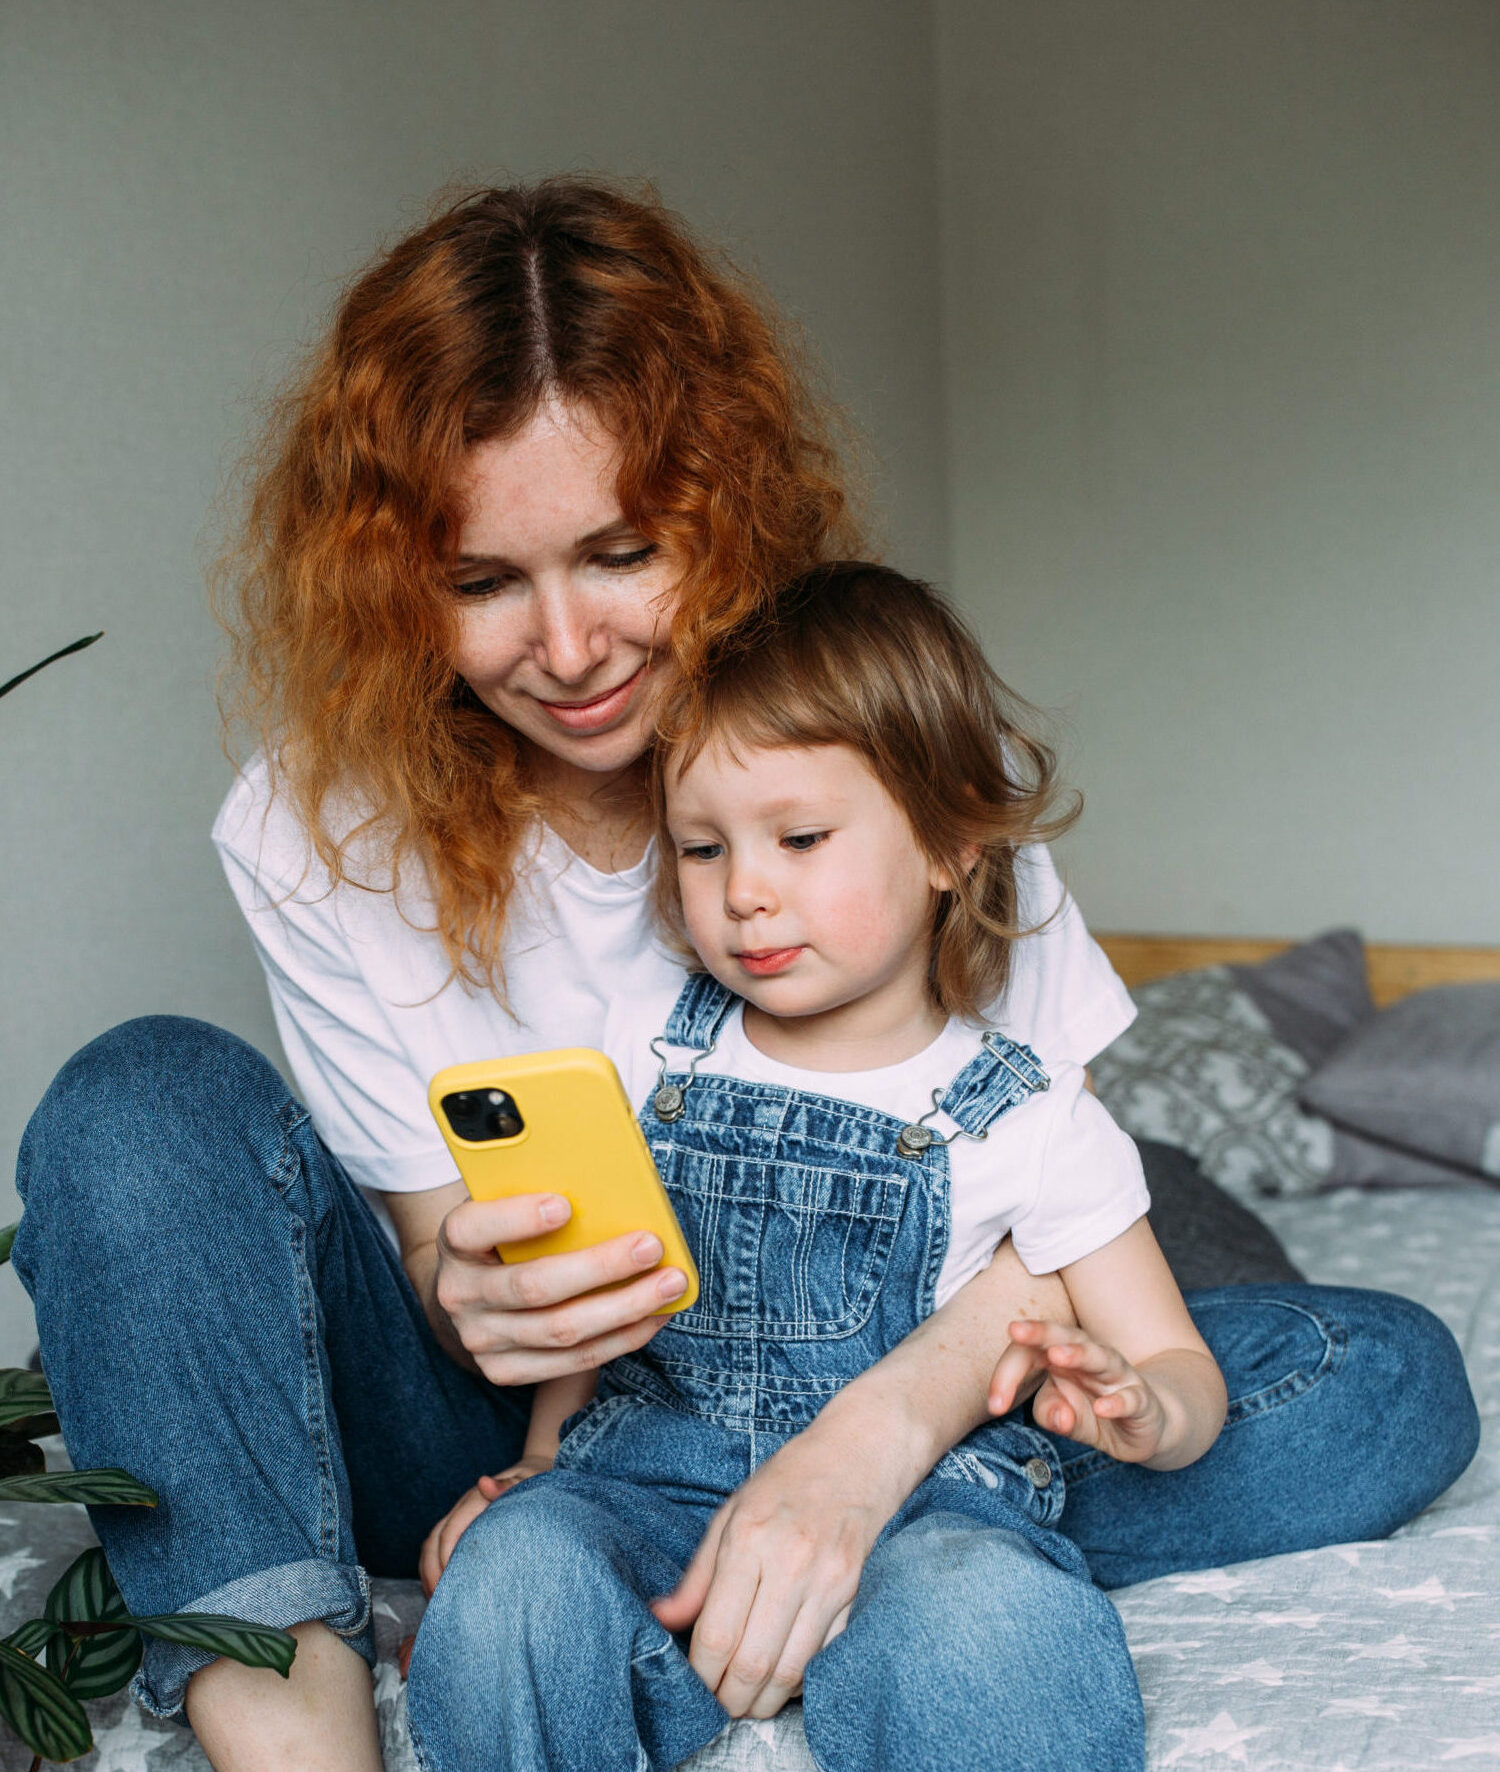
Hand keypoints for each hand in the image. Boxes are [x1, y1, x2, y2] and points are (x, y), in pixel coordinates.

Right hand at [417, 1452, 553, 1599]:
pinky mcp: (461, 1527)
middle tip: (441, 1600)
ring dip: (429, 1572)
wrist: (532, 1473)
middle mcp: (461, 1508)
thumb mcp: (525, 1483)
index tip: (451, 1586)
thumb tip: (483, 1482)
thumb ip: (505, 1486)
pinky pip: (437, 1547)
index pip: (449, 1532)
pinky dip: (433, 1569)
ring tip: (438, 1600)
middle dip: (432, 1571)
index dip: (445, 1559)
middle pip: (433, 1540)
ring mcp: (459, 1517)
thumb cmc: (532, 1481)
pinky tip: (440, 1589)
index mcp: (474, 1500)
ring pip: (431, 1545)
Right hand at [435, 1193, 687, 1384]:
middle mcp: (460, 1294)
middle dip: (600, 1266)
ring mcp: (481, 1339)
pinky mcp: (505, 1371)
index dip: (517, 1218)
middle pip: (534, 1286)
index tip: (564, 1205)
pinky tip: (654, 1315)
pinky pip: (572, 1361)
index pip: (473, 1227)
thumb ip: (537, 1191)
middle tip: (651, 1246)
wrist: (472, 1290)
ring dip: (625, 1307)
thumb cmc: (506, 1234)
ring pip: (560, 1331)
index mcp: (455, 1241)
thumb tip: (608, 1184)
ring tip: (670, 1284)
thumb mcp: (506, 1203)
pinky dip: (621, 1338)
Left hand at [650, 1431, 898, 1719]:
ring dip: (764, 1700)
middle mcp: (790, 1563)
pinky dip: (798, 1680)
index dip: (701, 1674)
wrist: (856, 1456)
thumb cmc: (784, 1483)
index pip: (718, 1633)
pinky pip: (822, 1656)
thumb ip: (696, 1576)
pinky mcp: (853, 1593)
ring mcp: (828, 1581)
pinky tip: (780, 1678)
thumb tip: (660, 1619)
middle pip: (752, 1662)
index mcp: (748, 1539)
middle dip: (730, 1698)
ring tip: (746, 1701)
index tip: (692, 1685)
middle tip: (717, 1704)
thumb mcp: (730, 1514)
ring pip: (790, 1670)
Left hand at [988, 1320, 1169, 1462]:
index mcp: (1061, 1357)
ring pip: (1099, 1357)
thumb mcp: (1064, 1417)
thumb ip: (1050, 1413)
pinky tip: (1103, 1407)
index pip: (1028, 1354)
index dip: (1007, 1375)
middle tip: (1015, 1329)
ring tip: (1057, 1355)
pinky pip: (1131, 1398)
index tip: (994, 1406)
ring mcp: (1118, 1375)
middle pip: (1063, 1338)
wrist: (1146, 1423)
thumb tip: (1058, 1418)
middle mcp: (1089, 1357)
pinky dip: (1117, 1402)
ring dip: (1078, 1354)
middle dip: (1039, 1333)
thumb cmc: (1094, 1412)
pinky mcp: (1141, 1399)